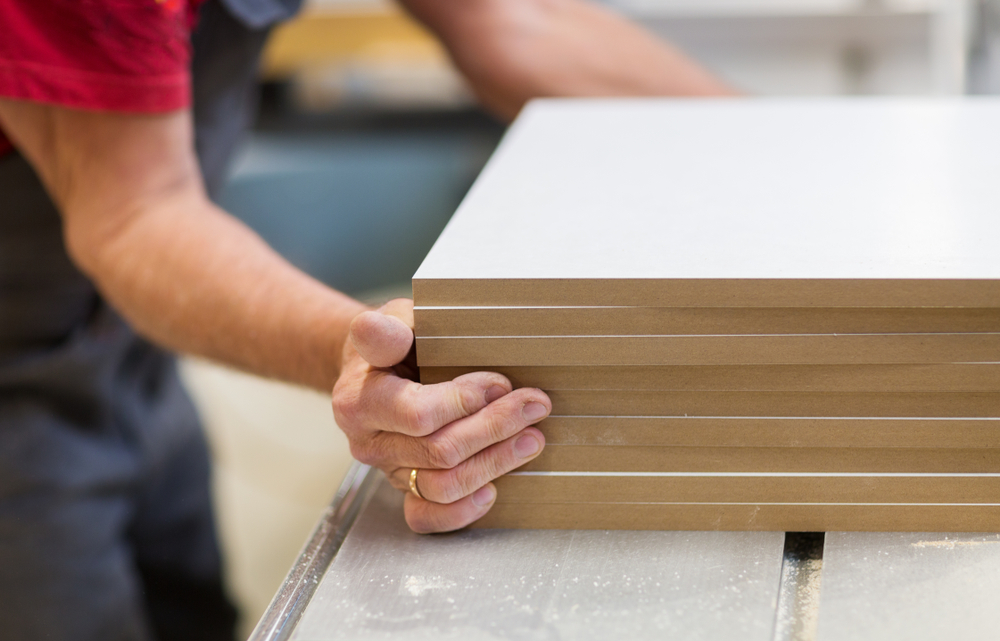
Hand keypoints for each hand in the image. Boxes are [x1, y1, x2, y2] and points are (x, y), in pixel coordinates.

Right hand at [332, 298, 549, 532]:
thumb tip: (380, 330)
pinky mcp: (403, 490)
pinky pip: (427, 517)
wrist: (372, 374)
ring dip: (494, 464)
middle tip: (533, 405)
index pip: (418, 414)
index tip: (500, 383)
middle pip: (439, 451)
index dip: (466, 401)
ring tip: (531, 439)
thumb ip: (387, 331)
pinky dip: (461, 512)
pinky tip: (492, 491)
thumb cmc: (392, 346)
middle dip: (495, 428)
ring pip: (442, 486)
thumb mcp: (390, 323)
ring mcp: (388, 470)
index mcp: (361, 401)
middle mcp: (370, 443)